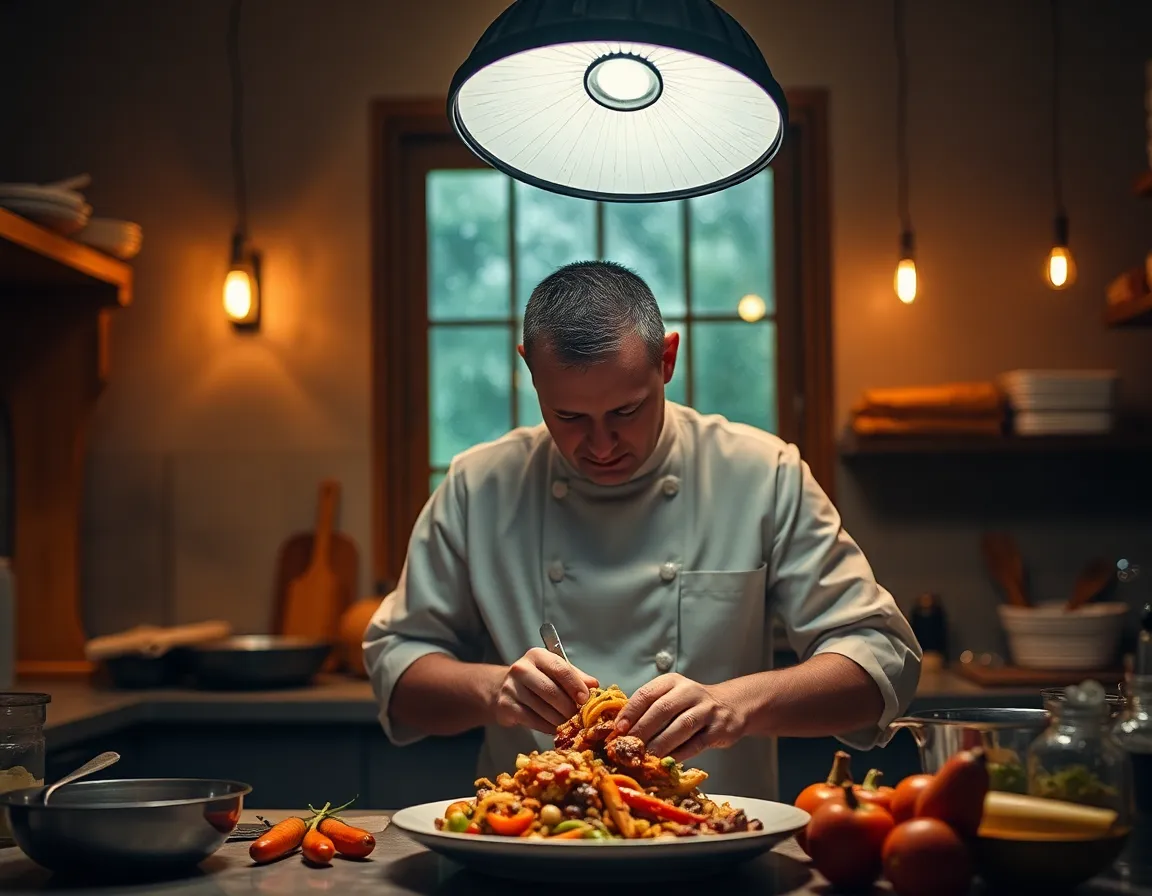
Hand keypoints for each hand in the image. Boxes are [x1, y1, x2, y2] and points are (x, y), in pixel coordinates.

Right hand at [492, 648, 598, 734]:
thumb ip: (575, 677)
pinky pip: (532, 720)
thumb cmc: (537, 679)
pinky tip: (554, 728)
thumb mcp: (554, 672)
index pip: (560, 668)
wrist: (503, 688)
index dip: (575, 685)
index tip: (585, 699)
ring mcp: (511, 687)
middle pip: (551, 691)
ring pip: (542, 708)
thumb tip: (594, 686)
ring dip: (560, 720)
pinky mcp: (505, 705)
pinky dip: (547, 727)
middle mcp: (522, 669)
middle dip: (569, 707)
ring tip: (568, 724)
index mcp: (537, 656)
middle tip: (579, 717)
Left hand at [614, 674, 745, 760]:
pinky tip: (666, 762)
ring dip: (660, 744)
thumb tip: (621, 731)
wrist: (731, 705)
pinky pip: (696, 744)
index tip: (618, 728)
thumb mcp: (672, 696)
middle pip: (662, 709)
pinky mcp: (718, 729)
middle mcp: (689, 692)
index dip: (631, 711)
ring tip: (645, 757)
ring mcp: (706, 710)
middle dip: (642, 729)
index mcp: (672, 682)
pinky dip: (680, 754)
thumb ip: (650, 709)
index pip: (647, 693)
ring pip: (680, 726)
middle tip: (628, 746)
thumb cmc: (692, 704)